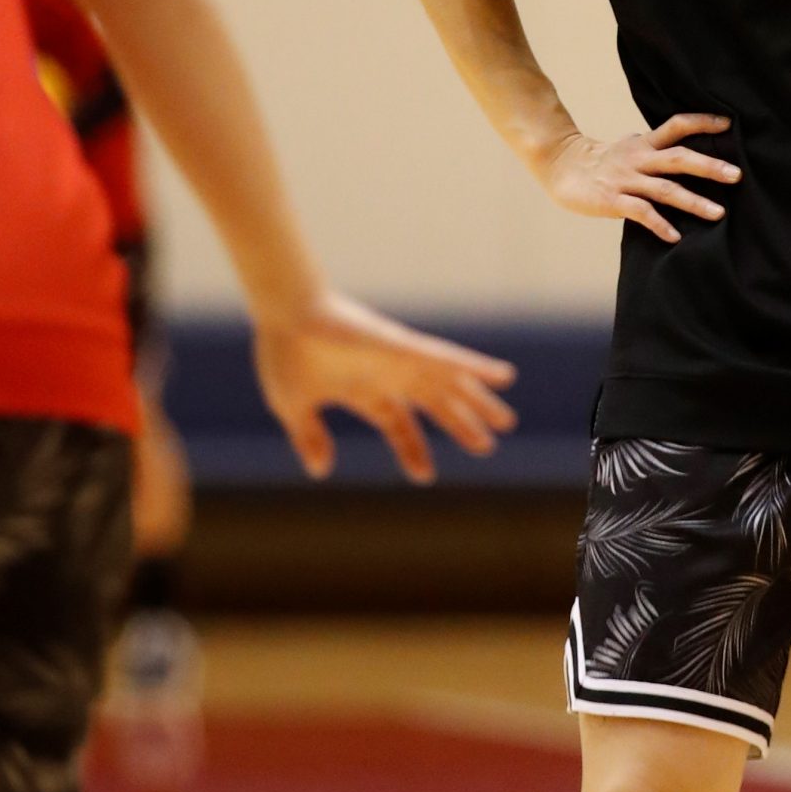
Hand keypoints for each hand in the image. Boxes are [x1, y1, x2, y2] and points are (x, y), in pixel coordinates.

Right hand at [253, 289, 517, 484]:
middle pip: (435, 405)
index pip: (398, 426)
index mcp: (365, 392)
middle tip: (486, 447)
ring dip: (479, 402)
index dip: (412, 449)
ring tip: (506, 420)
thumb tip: (319, 471)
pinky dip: (478, 368)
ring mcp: (400, 361)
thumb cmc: (286, 354)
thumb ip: (309, 437)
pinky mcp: (406, 346)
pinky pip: (449, 359)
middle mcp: (390, 376)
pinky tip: (504, 377)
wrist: (284, 316)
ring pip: (450, 384)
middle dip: (459, 425)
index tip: (424, 475)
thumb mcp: (295, 407)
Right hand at [537, 112, 740, 245]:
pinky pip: (641, 213)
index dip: (702, 122)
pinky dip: (660, 225)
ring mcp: (627, 180)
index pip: (677, 125)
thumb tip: (682, 147)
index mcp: (645, 144)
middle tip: (736, 175)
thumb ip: (655, 147)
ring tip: (718, 214)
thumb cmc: (601, 162)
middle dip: (709, 166)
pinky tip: (675, 237)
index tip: (729, 123)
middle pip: (679, 158)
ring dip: (694, 202)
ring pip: (665, 189)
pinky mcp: (614, 200)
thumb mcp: (630, 147)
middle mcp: (639, 159)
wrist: (561, 167)